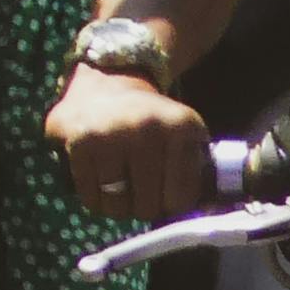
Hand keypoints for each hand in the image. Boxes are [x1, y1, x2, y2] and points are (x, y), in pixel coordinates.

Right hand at [47, 59, 208, 227]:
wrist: (107, 81)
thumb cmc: (150, 119)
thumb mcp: (183, 133)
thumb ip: (198, 169)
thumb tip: (207, 208)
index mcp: (182, 127)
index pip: (182, 198)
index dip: (172, 205)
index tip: (166, 196)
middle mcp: (149, 129)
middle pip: (148, 206)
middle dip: (143, 208)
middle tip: (140, 194)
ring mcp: (113, 135)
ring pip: (117, 206)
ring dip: (118, 208)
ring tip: (119, 191)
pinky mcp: (82, 142)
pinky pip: (91, 197)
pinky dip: (95, 200)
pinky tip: (100, 184)